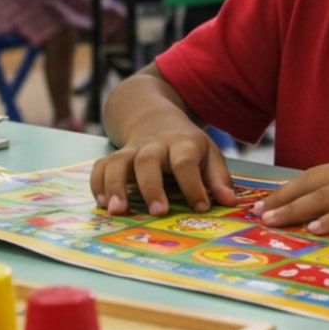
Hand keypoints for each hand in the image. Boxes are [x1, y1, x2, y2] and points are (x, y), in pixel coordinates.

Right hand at [89, 126, 236, 216]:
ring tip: (117, 211)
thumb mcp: (209, 154)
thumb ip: (218, 178)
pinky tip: (102, 204)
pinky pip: (100, 166)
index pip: (185, 161)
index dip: (193, 184)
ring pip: (118, 162)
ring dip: (115, 186)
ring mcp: (131, 150)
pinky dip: (98, 184)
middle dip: (152, 187)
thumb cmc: (187, 146)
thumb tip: (230, 202)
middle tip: (158, 212)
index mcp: (182, 144)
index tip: (201, 207)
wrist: (154, 117)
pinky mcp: (115, 156)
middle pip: (148, 160)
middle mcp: (154, 146)